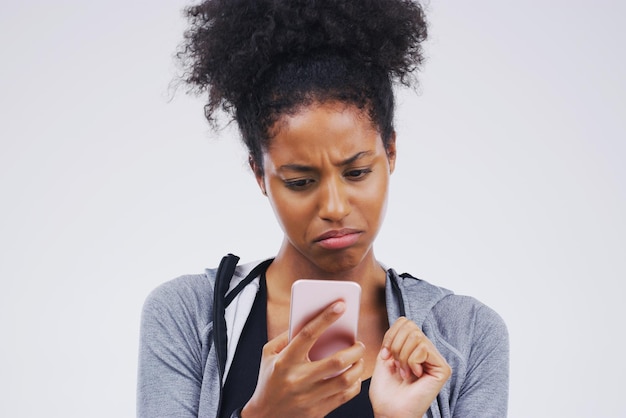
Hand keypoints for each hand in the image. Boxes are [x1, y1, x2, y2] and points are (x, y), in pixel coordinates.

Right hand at [241, 301, 364, 417]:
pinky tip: (354, 376)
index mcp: (284, 361)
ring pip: (345, 380)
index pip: (307, 334)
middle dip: (354, 349)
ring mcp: (309, 397)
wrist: (265, 416)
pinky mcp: (318, 411)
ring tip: (359, 358)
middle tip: (359, 343)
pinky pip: (345, 396)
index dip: (325, 318)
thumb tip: (310, 319)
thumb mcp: (268, 354)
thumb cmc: (269, 379)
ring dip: (358, 366)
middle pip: (336, 361)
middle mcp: (298, 379)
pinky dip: (355, 383)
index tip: (341, 304)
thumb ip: (286, 336)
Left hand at [369, 317, 450, 417]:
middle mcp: (427, 351)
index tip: (386, 355)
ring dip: (403, 356)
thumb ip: (395, 336)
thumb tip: (403, 321)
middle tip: (396, 366)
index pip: (405, 322)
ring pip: (416, 336)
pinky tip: (414, 376)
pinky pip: (423, 348)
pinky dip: (411, 362)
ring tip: (404, 373)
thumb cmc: (386, 389)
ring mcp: (436, 359)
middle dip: (396, 346)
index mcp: (414, 347)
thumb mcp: (385, 355)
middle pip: (410, 326)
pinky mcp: (443, 368)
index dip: (391, 335)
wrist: (389, 410)